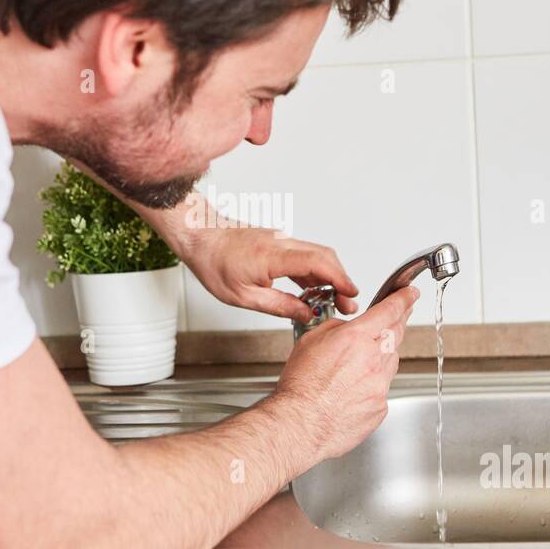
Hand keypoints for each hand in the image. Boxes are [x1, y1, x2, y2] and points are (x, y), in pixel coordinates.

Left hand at [184, 226, 359, 322]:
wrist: (198, 235)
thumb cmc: (213, 262)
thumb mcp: (243, 296)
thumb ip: (279, 305)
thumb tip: (306, 314)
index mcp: (273, 256)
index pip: (318, 263)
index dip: (340, 278)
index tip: (351, 294)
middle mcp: (281, 243)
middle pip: (324, 257)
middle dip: (341, 281)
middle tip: (346, 304)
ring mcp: (281, 240)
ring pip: (316, 255)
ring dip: (329, 277)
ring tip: (333, 302)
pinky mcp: (278, 242)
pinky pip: (304, 255)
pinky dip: (315, 272)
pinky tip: (313, 290)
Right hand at [268, 286, 418, 467]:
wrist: (301, 424)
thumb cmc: (301, 387)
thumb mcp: (310, 341)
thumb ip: (335, 329)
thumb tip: (347, 329)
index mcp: (356, 338)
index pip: (389, 311)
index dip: (403, 300)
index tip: (411, 295)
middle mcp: (373, 360)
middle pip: (396, 335)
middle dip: (399, 322)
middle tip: (400, 316)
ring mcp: (380, 386)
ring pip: (391, 363)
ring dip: (382, 356)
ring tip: (361, 362)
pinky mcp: (380, 407)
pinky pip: (382, 389)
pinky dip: (372, 386)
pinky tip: (352, 390)